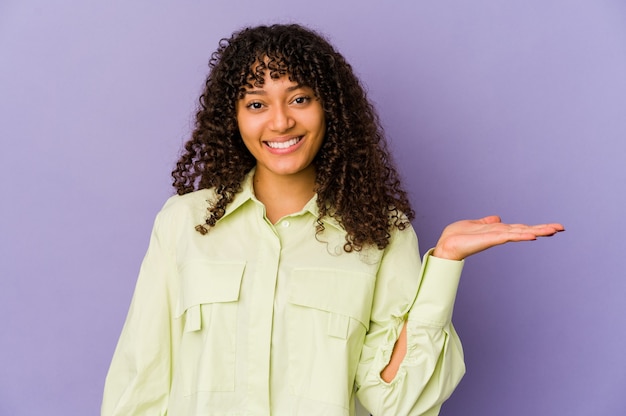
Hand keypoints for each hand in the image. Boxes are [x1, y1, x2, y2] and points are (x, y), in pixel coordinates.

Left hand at [432, 215, 564, 260]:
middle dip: (542, 229)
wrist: (446, 245)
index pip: (520, 227)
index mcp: (497, 231)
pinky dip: (521, 235)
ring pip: (521, 232)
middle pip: (525, 230)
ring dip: (537, 231)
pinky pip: (509, 236)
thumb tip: (497, 219)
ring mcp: (496, 237)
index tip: (551, 227)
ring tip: (554, 230)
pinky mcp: (491, 239)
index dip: (535, 227)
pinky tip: (532, 236)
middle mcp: (500, 234)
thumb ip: (487, 222)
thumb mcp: (474, 224)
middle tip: (561, 228)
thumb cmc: (457, 237)